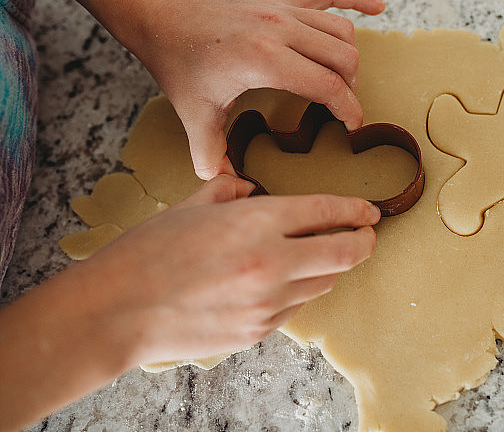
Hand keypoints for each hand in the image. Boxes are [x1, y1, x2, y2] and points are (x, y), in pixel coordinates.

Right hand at [85, 175, 379, 364]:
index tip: (369, 210)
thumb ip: (230, 192)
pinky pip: (294, 307)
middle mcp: (270, 264)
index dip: (354, 209)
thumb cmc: (148, 252)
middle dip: (364, 242)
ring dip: (328, 267)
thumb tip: (250, 188)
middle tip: (368, 235)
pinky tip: (279, 282)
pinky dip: (296, 291)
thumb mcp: (191, 206)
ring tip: (318, 256)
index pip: (325, 212)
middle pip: (344, 253)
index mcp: (255, 222)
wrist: (117, 311)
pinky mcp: (258, 331)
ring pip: (322, 283)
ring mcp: (267, 303)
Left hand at [130, 0, 385, 178]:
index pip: (328, 86)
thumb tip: (223, 184)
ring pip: (341, 30)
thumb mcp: (194, 112)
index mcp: (266, 59)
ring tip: (341, 79)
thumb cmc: (177, 60)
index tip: (352, 127)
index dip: (348, 109)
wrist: (159, 11)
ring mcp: (282, 9)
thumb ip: (211, 153)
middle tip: (338, 107)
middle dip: (349, 87)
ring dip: (348, 57)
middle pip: (344, 58)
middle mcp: (281, 29)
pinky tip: (378, 6)